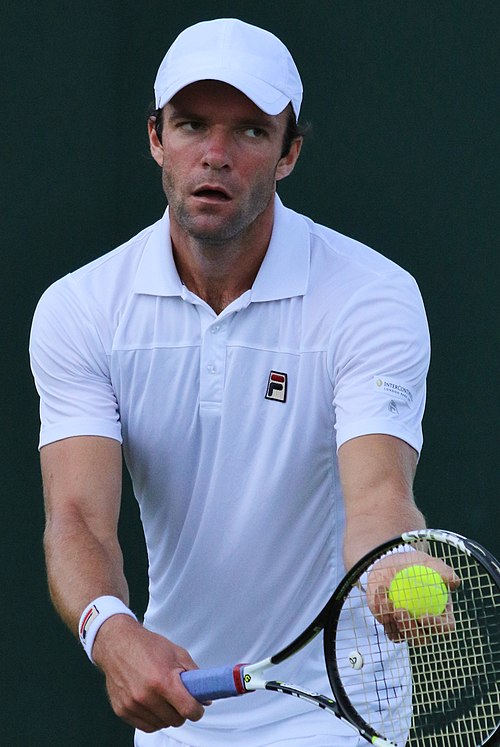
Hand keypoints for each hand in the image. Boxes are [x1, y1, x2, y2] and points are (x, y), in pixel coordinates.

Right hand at [92, 615, 205, 731]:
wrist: (118, 644)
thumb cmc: (148, 646)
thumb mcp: (177, 653)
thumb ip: (194, 675)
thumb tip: (206, 697)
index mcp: (163, 681)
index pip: (188, 709)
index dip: (197, 711)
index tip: (198, 707)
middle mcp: (147, 696)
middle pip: (176, 720)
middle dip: (182, 711)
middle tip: (180, 699)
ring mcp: (133, 705)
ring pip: (161, 725)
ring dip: (167, 716)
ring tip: (164, 698)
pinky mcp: (122, 711)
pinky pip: (146, 726)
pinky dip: (153, 719)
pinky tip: (153, 704)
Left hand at [365, 550, 460, 643]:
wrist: (393, 563)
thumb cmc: (416, 565)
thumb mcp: (429, 563)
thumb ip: (443, 571)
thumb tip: (455, 581)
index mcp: (441, 615)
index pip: (444, 627)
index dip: (437, 626)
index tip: (424, 616)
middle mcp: (424, 626)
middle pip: (420, 639)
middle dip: (411, 630)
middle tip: (401, 612)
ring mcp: (404, 627)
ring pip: (400, 635)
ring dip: (392, 620)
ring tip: (388, 601)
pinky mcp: (388, 623)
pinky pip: (384, 622)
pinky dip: (380, 609)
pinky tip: (381, 592)